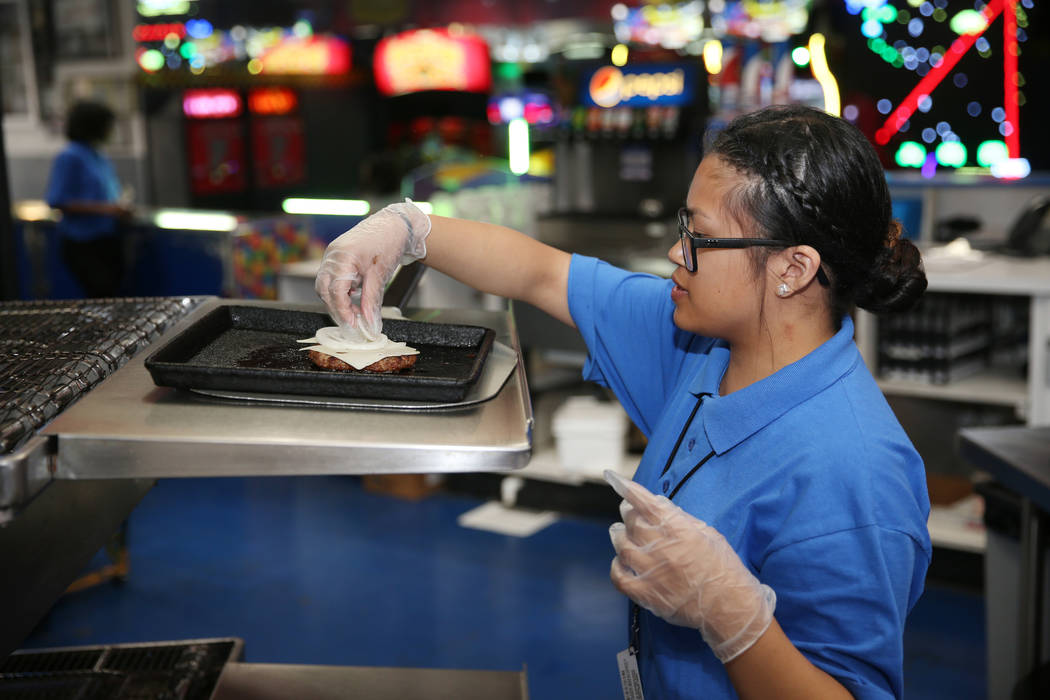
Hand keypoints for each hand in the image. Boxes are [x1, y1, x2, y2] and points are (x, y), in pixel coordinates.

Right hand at [314, 200, 429, 337]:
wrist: (394, 225)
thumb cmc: (388, 244)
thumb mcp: (380, 276)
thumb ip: (372, 301)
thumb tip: (369, 323)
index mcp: (343, 257)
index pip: (335, 291)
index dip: (343, 310)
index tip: (353, 324)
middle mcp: (333, 255)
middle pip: (325, 289)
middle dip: (337, 308)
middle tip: (353, 322)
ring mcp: (332, 255)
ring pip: (325, 285)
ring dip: (338, 301)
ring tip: (356, 311)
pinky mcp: (336, 257)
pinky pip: (331, 278)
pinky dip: (340, 291)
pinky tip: (354, 297)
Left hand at [604, 470, 775, 663]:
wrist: (730, 608)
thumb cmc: (724, 568)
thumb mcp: (709, 534)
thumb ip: (681, 518)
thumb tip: (657, 503)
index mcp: (680, 531)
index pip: (646, 503)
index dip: (626, 488)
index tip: (613, 478)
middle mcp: (663, 549)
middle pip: (631, 522)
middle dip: (628, 513)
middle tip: (630, 514)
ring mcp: (652, 572)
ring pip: (621, 546)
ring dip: (619, 536)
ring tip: (621, 533)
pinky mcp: (646, 595)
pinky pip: (618, 576)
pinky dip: (616, 566)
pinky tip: (621, 562)